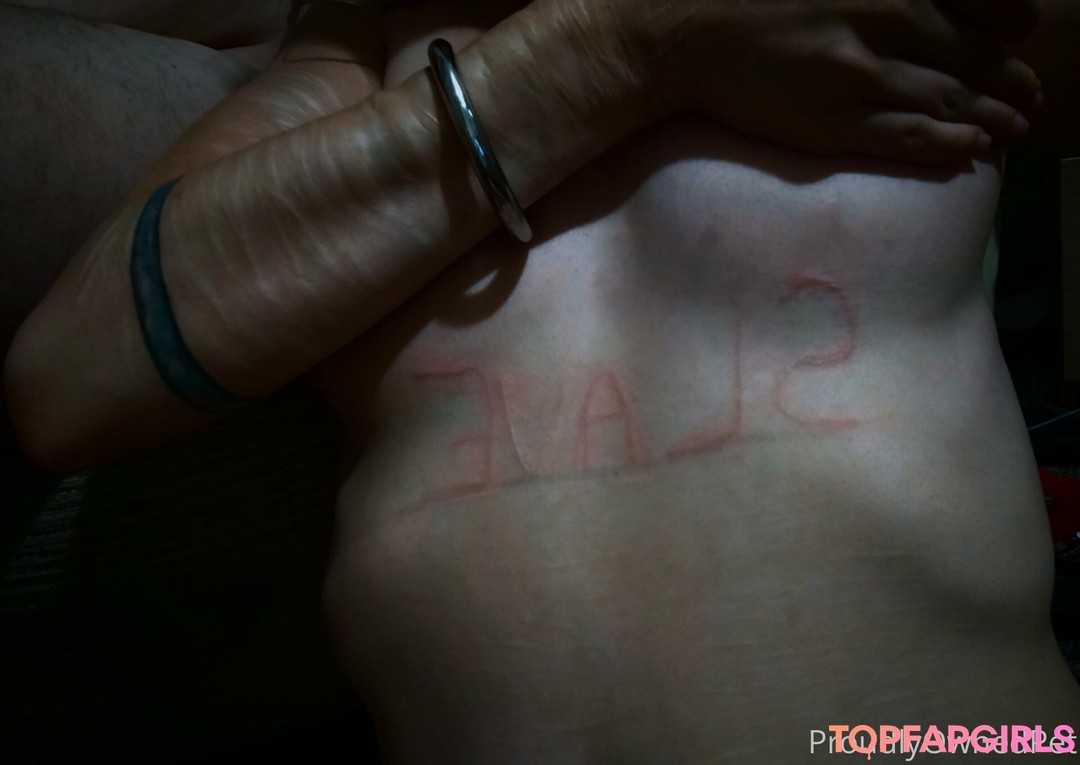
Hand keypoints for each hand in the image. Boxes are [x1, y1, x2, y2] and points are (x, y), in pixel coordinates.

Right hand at [600, 0, 1042, 162]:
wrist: (684, 32)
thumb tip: (925, 1)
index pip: (987, 0)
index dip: (1011, 22)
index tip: (1020, 33)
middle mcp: (891, 18)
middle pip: (977, 56)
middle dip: (1012, 81)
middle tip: (1029, 99)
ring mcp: (865, 75)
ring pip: (952, 101)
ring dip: (992, 118)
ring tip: (1010, 131)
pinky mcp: (837, 122)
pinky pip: (912, 137)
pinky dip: (950, 144)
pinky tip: (971, 150)